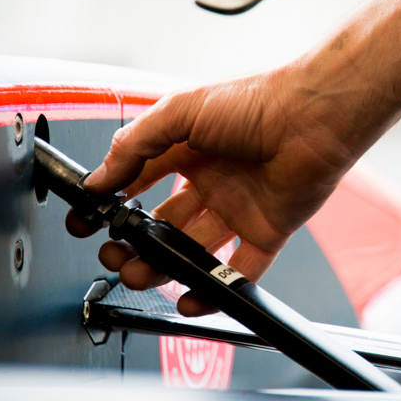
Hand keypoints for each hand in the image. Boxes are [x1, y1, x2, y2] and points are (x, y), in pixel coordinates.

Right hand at [66, 66, 361, 315]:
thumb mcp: (179, 112)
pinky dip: (213, 290)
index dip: (112, 201)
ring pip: (192, 250)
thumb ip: (135, 145)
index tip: (88, 220)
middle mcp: (212, 181)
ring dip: (163, 267)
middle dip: (134, 244)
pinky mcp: (266, 232)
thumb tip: (99, 177)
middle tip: (115, 255)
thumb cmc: (256, 103)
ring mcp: (238, 209)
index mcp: (188, 150)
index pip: (139, 181)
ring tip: (141, 275)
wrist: (312, 118)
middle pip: (163, 224)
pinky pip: (237, 270)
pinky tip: (189, 298)